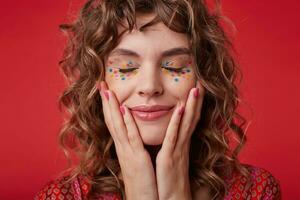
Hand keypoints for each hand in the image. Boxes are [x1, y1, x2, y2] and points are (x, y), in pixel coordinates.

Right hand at [98, 81, 157, 199]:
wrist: (142, 198)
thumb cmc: (141, 180)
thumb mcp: (135, 160)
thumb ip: (133, 146)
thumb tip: (133, 135)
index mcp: (123, 146)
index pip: (113, 122)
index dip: (109, 106)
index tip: (106, 90)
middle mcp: (122, 146)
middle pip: (111, 120)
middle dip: (106, 101)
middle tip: (101, 84)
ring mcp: (128, 151)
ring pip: (118, 125)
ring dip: (113, 107)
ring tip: (108, 90)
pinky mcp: (137, 158)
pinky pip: (132, 137)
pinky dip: (128, 123)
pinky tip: (126, 110)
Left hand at [155, 81, 203, 199]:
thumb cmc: (170, 181)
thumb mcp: (173, 159)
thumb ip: (174, 147)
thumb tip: (175, 138)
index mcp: (181, 144)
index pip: (190, 119)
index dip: (194, 104)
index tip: (196, 88)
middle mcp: (182, 144)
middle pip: (192, 117)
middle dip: (197, 99)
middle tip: (201, 81)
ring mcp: (177, 150)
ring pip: (186, 124)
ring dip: (191, 105)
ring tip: (196, 88)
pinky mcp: (169, 158)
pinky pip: (173, 137)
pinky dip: (177, 122)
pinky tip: (180, 108)